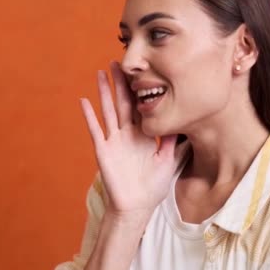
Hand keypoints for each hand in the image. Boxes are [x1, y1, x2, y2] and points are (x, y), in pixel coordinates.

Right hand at [80, 61, 183, 219]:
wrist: (136, 207)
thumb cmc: (152, 187)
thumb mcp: (168, 160)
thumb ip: (174, 142)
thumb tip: (186, 123)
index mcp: (142, 135)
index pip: (140, 107)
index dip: (140, 90)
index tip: (141, 71)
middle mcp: (127, 134)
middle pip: (123, 103)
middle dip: (120, 84)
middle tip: (117, 62)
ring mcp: (114, 141)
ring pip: (109, 111)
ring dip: (104, 92)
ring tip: (101, 73)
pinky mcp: (104, 151)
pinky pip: (96, 130)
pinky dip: (89, 116)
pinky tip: (84, 101)